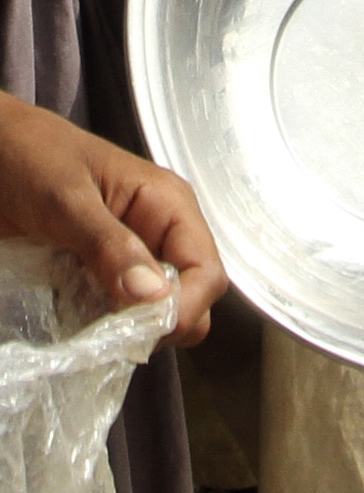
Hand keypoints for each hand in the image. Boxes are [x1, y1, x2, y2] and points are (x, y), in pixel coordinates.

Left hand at [0, 93, 225, 340]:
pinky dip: (102, 333)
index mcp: (167, 205)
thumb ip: (108, 244)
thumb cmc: (28, 157)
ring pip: (155, 316)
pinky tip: (74, 329)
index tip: (139, 332)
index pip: (206, 271)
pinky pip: (118, 318)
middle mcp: (159, 236)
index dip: (184, 307)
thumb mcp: (66, 198)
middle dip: (159, 327)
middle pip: (190, 300)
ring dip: (127, 334)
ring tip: (86, 332)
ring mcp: (130, 260)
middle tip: (108, 335)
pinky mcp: (100, 279)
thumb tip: (153, 297)